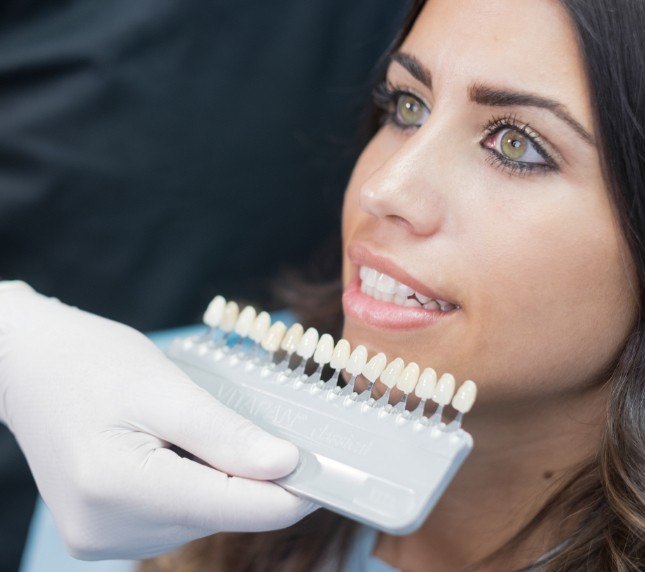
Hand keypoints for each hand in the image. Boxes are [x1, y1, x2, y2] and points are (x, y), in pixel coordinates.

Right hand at [0, 283, 315, 559]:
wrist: (30, 367)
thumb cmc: (92, 362)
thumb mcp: (166, 387)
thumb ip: (225, 434)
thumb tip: (286, 467)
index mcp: (120, 486)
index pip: (235, 508)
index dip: (292, 491)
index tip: (331, 470)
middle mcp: (110, 528)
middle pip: (221, 514)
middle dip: (253, 475)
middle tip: (264, 427)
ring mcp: (105, 538)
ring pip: (202, 517)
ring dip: (222, 478)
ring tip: (197, 428)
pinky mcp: (107, 533)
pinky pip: (178, 516)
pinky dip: (196, 484)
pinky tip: (180, 449)